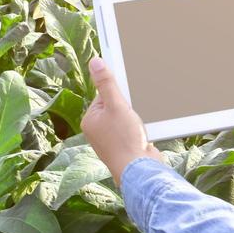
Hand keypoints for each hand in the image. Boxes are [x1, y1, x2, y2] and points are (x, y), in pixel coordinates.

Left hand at [83, 56, 164, 187]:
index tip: (127, 97)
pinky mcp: (124, 146)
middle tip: (133, 116)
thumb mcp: (116, 105)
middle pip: (116, 105)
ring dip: (136, 118)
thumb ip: (107, 83)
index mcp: (90, 120)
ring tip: (138, 126)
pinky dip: (139, 129)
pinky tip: (143, 134)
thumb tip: (95, 62)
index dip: (118, 93)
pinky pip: (132, 129)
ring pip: (126, 118)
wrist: (139, 170)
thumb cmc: (125, 140)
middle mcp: (98, 131)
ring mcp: (111, 139)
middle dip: (129, 107)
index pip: (104, 95)